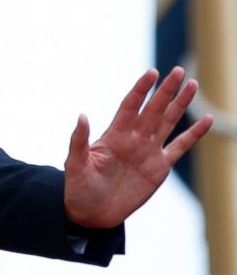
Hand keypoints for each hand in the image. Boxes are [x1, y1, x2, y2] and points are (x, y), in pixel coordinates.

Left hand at [63, 66, 213, 228]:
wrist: (91, 212)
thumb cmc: (79, 187)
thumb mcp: (75, 163)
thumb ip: (79, 140)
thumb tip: (82, 115)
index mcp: (114, 134)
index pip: (130, 105)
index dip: (141, 89)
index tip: (152, 73)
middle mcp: (133, 138)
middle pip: (153, 109)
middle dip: (165, 90)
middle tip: (178, 71)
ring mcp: (148, 151)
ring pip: (167, 122)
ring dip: (180, 104)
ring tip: (191, 84)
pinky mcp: (160, 168)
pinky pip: (180, 147)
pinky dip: (193, 134)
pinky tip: (206, 120)